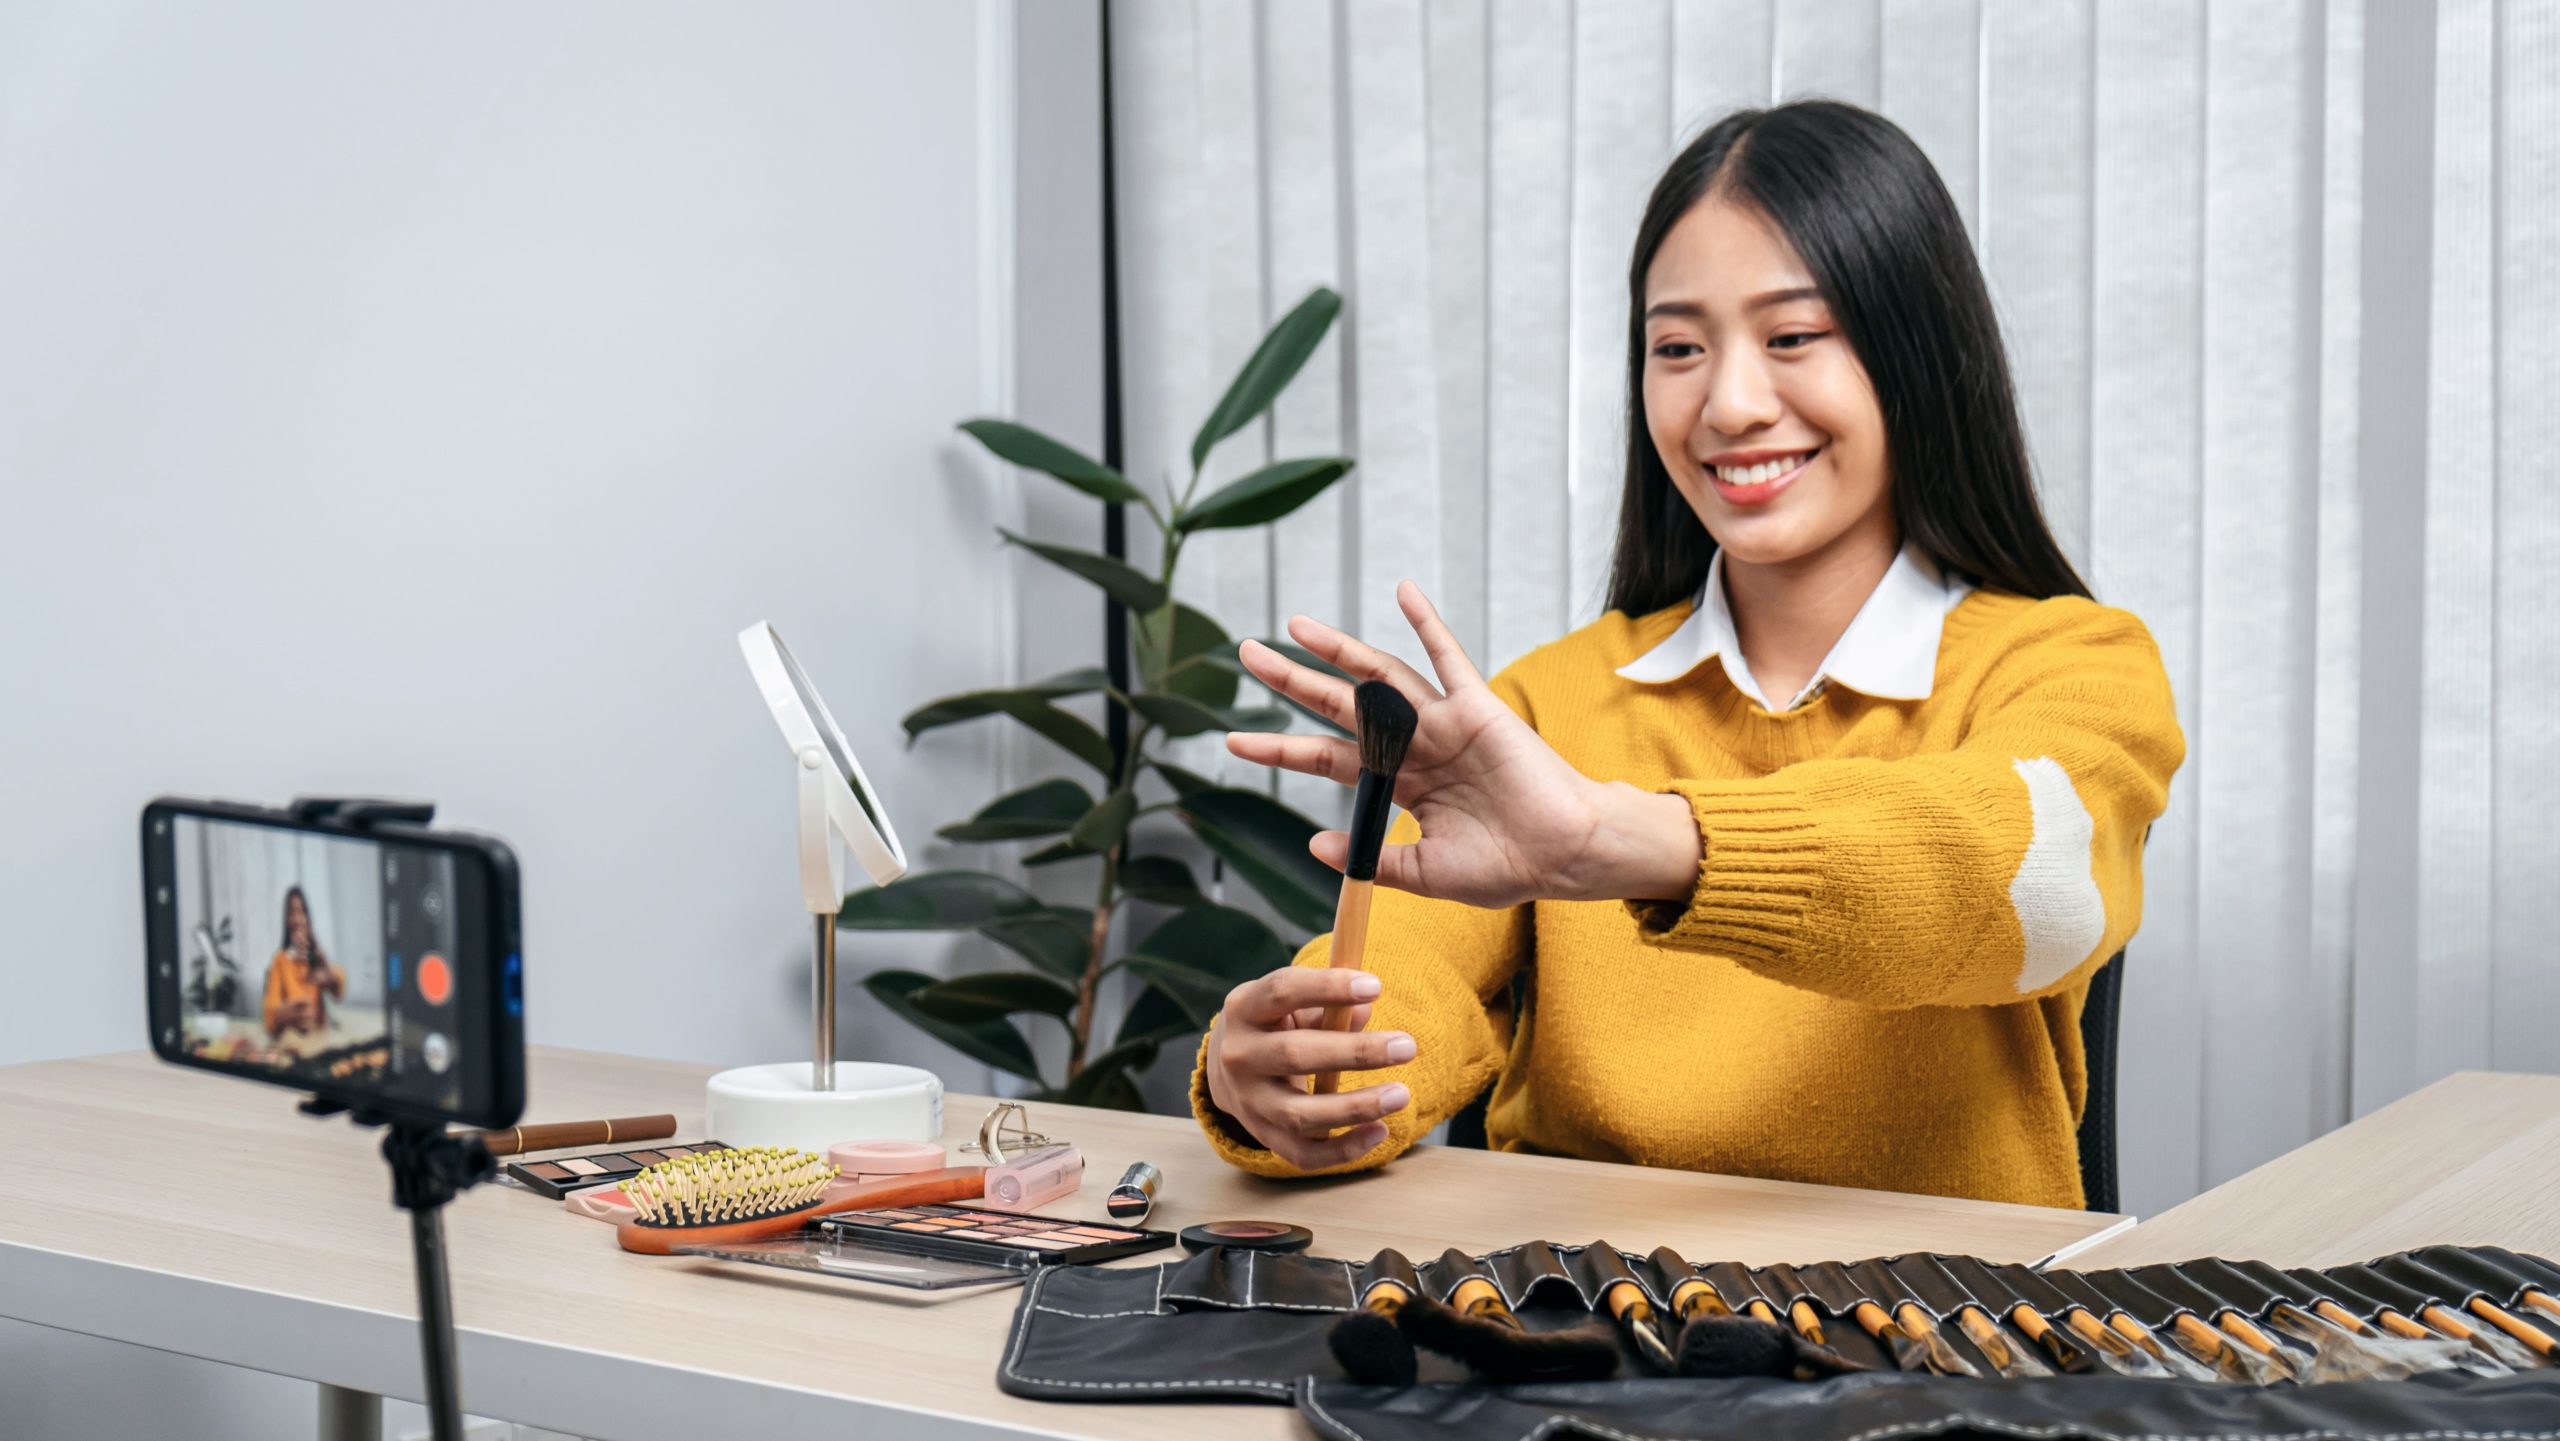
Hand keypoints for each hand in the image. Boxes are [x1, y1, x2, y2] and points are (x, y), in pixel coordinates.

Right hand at [1203, 966, 1416, 1169]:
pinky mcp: (1264, 1137)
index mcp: (1244, 1009)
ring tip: (1401, 1095)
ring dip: (1355, 1107)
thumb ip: (1328, 1006)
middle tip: (1407, 1046)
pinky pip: (1304, 1153)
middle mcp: (1239, 1056)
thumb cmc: (1276, 1026)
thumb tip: (1364, 1011)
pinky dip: (1344, 1149)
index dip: (1328, 987)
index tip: (1376, 986)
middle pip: (1295, 1055)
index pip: (1282, 991)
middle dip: (1356, 1052)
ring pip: (1300, 1113)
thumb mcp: (1294, 1006)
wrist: (1229, 1071)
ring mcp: (1249, 1102)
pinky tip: (1380, 1131)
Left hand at [1227, 581, 1702, 907]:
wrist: (1563, 857)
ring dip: (1340, 649)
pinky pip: (1448, 658)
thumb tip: (1315, 844)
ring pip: (1381, 677)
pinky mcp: (1477, 709)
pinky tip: (1403, 591)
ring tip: (1296, 626)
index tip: (1234, 742)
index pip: (1327, 759)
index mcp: (1399, 784)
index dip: (1281, 749)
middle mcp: (1414, 746)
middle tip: (1246, 655)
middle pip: (1340, 707)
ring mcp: (1443, 723)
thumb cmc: (1506, 866)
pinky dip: (1427, 624)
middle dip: (1292, 681)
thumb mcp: (1426, 873)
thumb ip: (1372, 860)